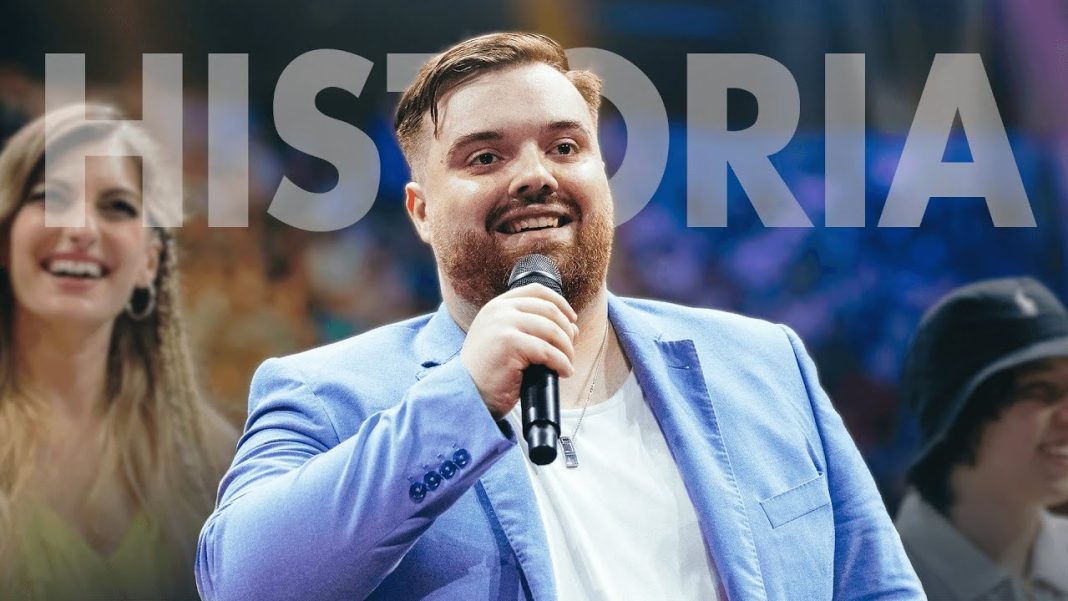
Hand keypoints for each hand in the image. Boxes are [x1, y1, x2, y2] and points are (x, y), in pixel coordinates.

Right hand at [460, 283, 578, 419]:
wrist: (467, 394)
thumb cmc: (488, 372)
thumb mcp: (506, 340)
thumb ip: (531, 328)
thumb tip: (572, 327)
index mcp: (497, 305)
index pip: (537, 291)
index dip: (560, 303)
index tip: (572, 320)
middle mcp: (499, 310)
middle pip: (549, 310)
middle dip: (567, 331)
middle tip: (569, 351)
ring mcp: (503, 324)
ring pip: (552, 330)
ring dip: (566, 349)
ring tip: (567, 364)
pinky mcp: (509, 343)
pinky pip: (548, 351)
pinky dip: (562, 363)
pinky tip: (563, 372)